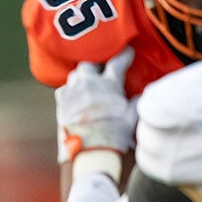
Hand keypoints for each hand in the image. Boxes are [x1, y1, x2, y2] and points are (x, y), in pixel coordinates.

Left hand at [54, 47, 136, 161]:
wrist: (89, 150)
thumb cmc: (114, 134)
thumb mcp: (132, 117)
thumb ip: (137, 102)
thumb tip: (139, 96)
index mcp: (109, 85)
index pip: (117, 63)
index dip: (124, 55)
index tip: (128, 51)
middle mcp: (88, 84)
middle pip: (90, 64)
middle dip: (97, 64)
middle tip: (103, 69)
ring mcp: (72, 93)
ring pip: (75, 74)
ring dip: (83, 76)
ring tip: (89, 81)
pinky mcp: (61, 104)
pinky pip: (63, 89)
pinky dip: (70, 89)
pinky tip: (75, 94)